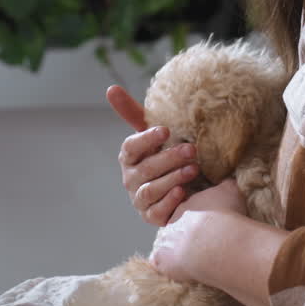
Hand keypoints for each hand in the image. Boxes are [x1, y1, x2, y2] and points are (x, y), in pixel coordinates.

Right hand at [108, 85, 200, 226]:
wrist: (185, 189)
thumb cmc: (166, 157)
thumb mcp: (155, 136)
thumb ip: (135, 114)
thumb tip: (111, 88)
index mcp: (130, 157)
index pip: (130, 147)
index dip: (146, 139)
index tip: (166, 130)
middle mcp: (131, 178)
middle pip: (145, 169)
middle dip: (169, 158)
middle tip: (191, 149)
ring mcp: (139, 200)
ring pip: (150, 190)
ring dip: (172, 179)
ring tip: (194, 169)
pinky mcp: (151, 217)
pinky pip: (157, 211)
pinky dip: (169, 201)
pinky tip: (183, 193)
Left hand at [150, 179, 245, 282]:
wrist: (215, 241)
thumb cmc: (225, 216)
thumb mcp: (231, 191)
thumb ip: (227, 184)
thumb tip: (229, 178)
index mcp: (186, 204)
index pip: (186, 209)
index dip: (196, 217)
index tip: (206, 224)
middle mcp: (171, 220)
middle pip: (175, 226)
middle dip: (185, 233)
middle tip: (201, 242)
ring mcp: (163, 239)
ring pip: (165, 243)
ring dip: (176, 250)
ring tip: (194, 257)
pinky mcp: (160, 259)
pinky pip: (157, 262)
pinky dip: (165, 265)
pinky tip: (178, 268)